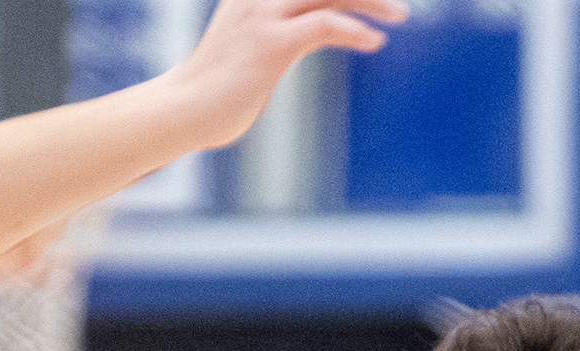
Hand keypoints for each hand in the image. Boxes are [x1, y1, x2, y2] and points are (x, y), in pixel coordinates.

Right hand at [173, 0, 408, 150]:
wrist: (180, 111)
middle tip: (398, 4)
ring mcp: (264, 15)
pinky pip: (324, 25)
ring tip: (399, 16)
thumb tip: (300, 38)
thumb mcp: (247, 50)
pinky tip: (374, 42)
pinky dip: (354, 29)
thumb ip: (276, 35)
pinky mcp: (271, 44)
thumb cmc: (214, 93)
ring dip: (370, 1)